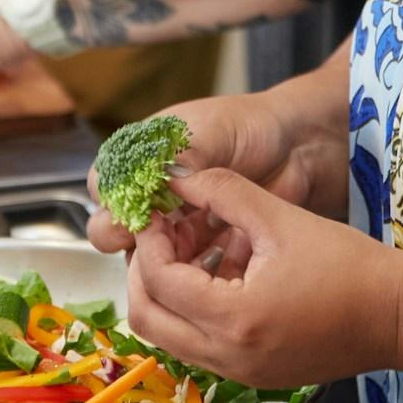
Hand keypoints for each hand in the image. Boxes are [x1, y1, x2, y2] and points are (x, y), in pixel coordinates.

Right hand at [86, 88, 339, 255]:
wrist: (297, 147)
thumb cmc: (248, 127)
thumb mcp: (210, 132)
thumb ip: (180, 159)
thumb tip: (153, 186)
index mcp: (138, 159)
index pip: (105, 188)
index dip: (114, 205)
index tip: (136, 215)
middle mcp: (148, 196)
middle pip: (114, 230)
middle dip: (135, 239)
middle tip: (161, 241)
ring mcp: (173, 226)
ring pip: (147, 258)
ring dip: (165, 261)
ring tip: (195, 256)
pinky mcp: (201, 252)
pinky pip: (184, 273)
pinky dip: (194, 275)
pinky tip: (217, 268)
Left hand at [125, 169, 402, 389]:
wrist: (399, 316)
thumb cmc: (349, 265)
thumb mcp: (281, 217)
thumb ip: (223, 191)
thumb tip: (179, 174)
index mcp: (234, 318)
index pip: (159, 280)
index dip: (149, 240)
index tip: (156, 211)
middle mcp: (229, 356)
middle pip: (148, 320)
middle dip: (144, 271)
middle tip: (159, 234)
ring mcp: (240, 373)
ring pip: (169, 336)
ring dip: (165, 293)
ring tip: (186, 249)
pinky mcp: (253, 375)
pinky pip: (199, 345)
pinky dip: (191, 312)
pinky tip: (215, 274)